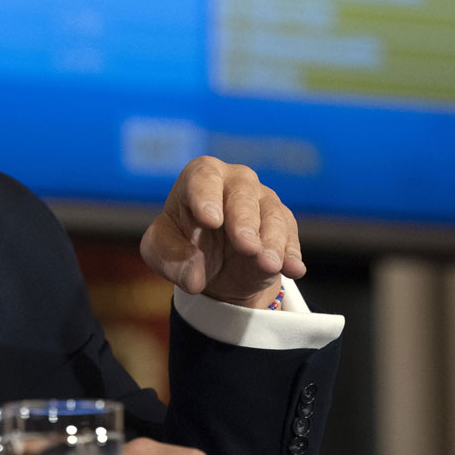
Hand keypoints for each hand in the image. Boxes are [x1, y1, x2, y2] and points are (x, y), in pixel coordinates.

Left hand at [139, 156, 305, 308]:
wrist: (215, 266)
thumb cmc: (183, 244)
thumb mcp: (161, 250)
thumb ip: (169, 257)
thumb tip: (193, 277)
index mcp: (200, 177)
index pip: (203, 176)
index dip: (206, 196)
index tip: (209, 219)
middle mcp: (235, 181)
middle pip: (242, 193)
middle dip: (244, 221)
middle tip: (246, 246)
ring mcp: (262, 200)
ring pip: (271, 213)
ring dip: (271, 241)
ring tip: (268, 264)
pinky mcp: (284, 223)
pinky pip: (290, 235)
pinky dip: (291, 254)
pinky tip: (294, 269)